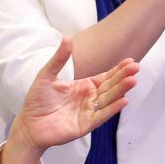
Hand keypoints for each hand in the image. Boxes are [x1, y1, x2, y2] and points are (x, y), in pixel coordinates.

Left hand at [2, 40, 140, 163]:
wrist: (28, 123)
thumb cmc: (37, 100)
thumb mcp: (47, 75)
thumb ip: (59, 58)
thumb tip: (68, 38)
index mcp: (83, 86)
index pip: (105, 77)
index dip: (117, 70)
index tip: (130, 61)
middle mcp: (89, 99)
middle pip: (110, 87)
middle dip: (123, 78)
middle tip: (136, 68)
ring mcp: (88, 112)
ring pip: (108, 100)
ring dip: (121, 91)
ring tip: (133, 81)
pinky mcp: (85, 125)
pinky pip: (101, 116)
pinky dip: (112, 109)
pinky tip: (123, 101)